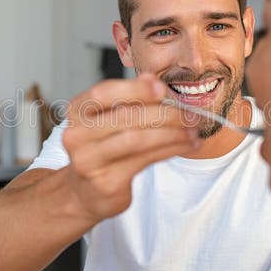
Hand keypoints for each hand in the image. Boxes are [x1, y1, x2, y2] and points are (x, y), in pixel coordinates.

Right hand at [62, 73, 198, 221]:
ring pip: (137, 140)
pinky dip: (171, 150)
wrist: (85, 192)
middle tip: (189, 113)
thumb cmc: (102, 149)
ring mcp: (89, 161)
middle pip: (125, 117)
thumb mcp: (109, 119)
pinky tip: (186, 145)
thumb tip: (152, 78)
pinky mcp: (106, 182)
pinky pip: (145, 160)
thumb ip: (129, 99)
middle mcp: (76, 136)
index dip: (134, 88)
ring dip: (172, 133)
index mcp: (77, 112)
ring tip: (193, 130)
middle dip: (164, 114)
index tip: (162, 88)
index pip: (103, 93)